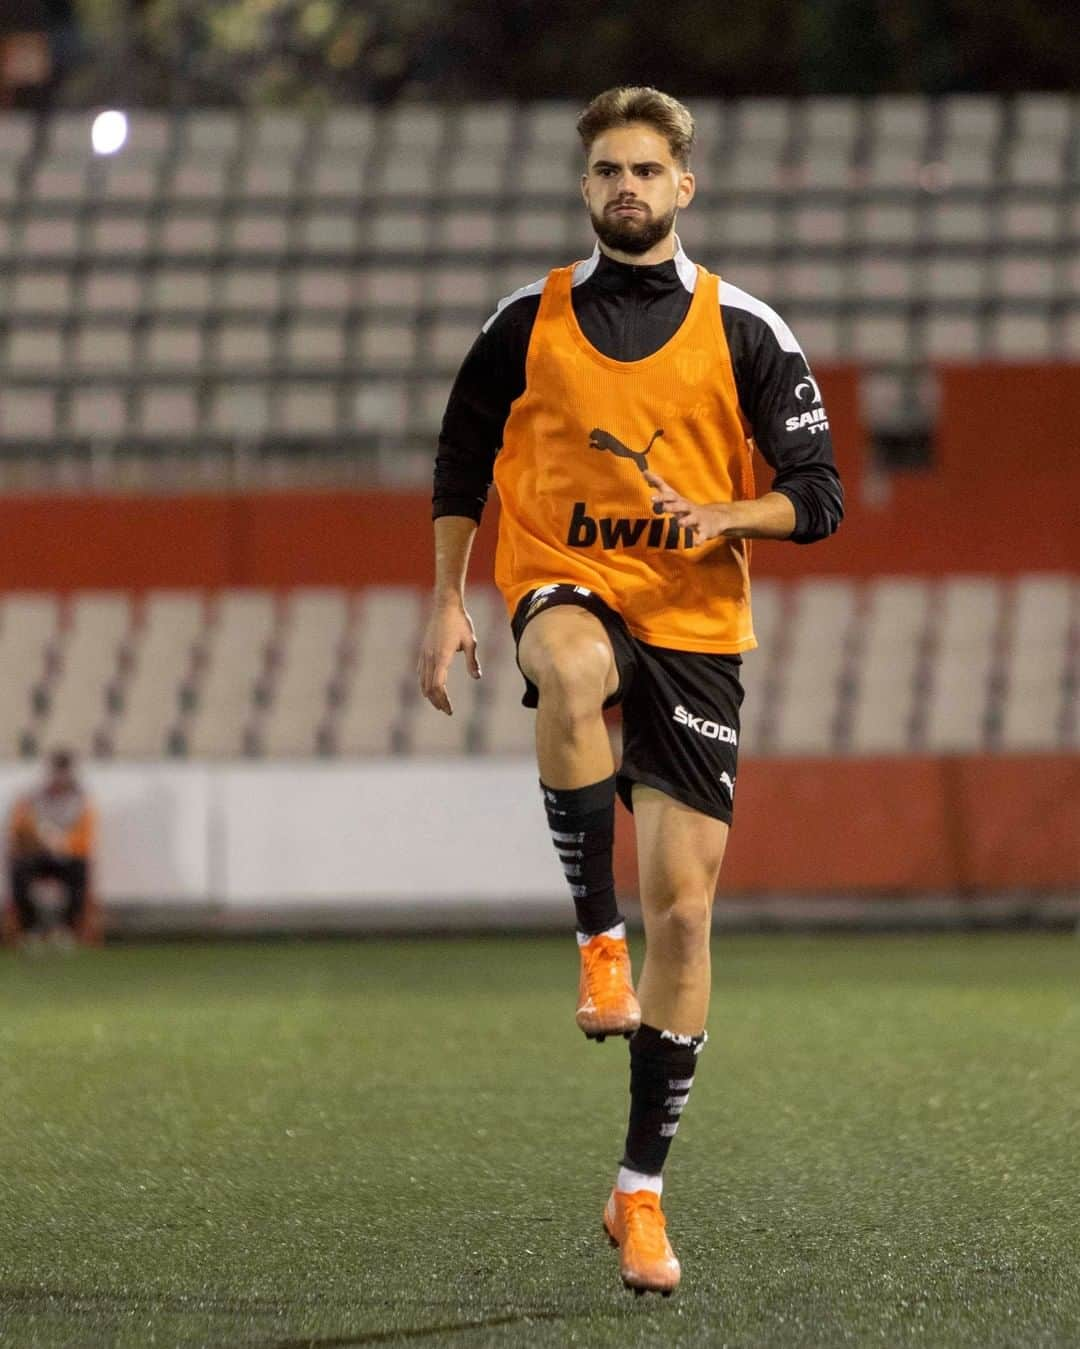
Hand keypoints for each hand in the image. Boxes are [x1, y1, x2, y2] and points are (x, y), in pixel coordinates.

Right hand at [417, 599, 480, 715]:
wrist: (445, 606)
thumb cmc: (460, 623)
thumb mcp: (471, 642)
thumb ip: (472, 661)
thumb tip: (477, 677)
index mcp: (441, 656)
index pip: (437, 685)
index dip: (442, 700)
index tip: (450, 710)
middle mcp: (430, 657)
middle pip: (428, 687)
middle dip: (437, 701)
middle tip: (447, 711)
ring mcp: (424, 654)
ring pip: (422, 681)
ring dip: (430, 694)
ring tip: (439, 704)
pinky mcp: (423, 651)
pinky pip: (420, 672)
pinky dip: (424, 684)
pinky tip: (430, 689)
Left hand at [643, 471, 731, 541]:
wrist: (714, 518)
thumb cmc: (687, 508)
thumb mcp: (674, 496)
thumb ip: (659, 484)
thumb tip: (644, 472)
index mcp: (680, 502)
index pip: (670, 497)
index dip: (661, 497)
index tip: (651, 498)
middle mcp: (688, 509)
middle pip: (680, 506)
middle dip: (673, 506)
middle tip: (664, 507)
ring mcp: (697, 519)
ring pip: (691, 519)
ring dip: (686, 521)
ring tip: (680, 523)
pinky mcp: (705, 530)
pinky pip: (702, 535)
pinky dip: (700, 539)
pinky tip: (696, 544)